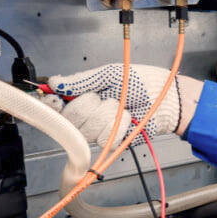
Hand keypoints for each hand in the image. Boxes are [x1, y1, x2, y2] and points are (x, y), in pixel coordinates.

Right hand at [42, 64, 202, 143]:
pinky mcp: (113, 142)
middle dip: (89, 105)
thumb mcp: (109, 74)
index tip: (56, 99)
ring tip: (121, 106)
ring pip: (89, 129)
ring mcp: (99, 131)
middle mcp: (87, 116)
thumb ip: (81, 80)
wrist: (163, 98)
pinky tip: (128, 118)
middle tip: (106, 96)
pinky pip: (107, 138)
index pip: (56, 106)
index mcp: (82, 97)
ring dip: (108, 114)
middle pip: (71, 119)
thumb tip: (54, 83)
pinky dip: (120, 125)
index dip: (53, 104)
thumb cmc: (139, 82)